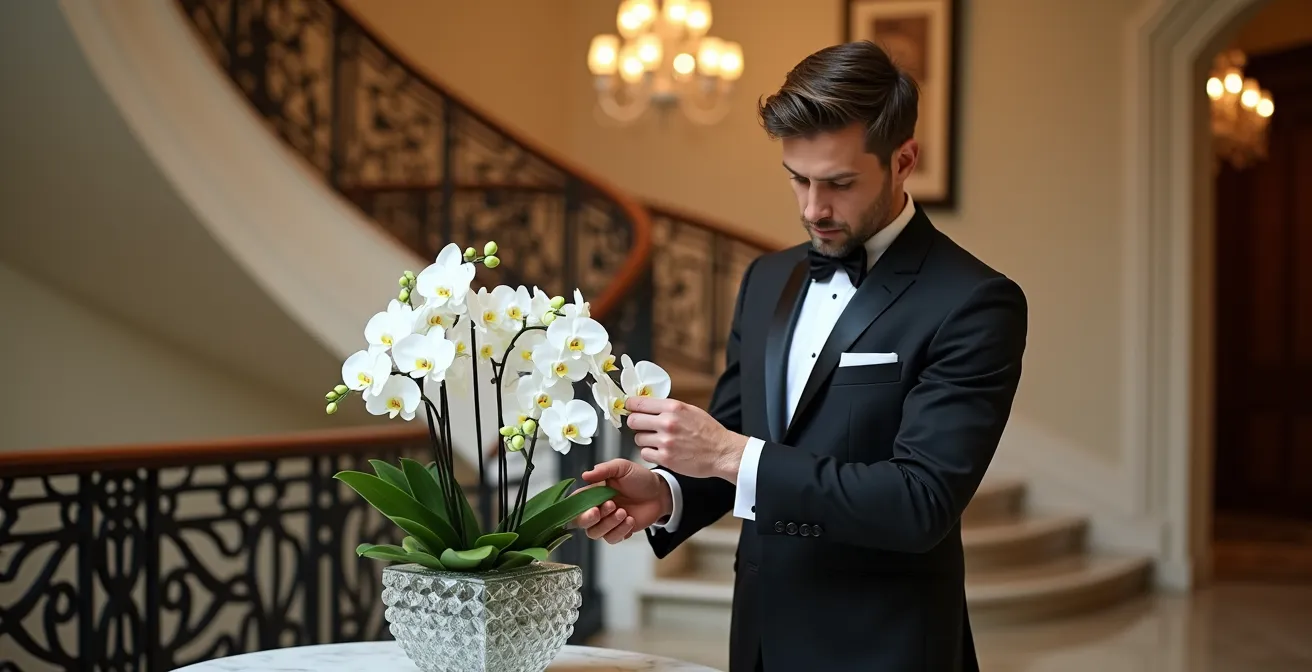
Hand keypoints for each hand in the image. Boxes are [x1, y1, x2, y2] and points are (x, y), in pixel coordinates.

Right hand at [571, 459, 672, 543]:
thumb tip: (585, 475)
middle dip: (589, 518)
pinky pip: (612, 538)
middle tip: (608, 507)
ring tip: (624, 512)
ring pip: (595, 533)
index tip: (590, 505)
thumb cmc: (640, 478)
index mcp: (593, 493)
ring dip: (608, 524)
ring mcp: (607, 522)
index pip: (575, 502)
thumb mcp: (622, 467)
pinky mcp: (619, 532)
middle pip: (581, 522)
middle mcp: (597, 508)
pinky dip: (620, 531)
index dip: (576, 507)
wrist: (660, 493)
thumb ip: (604, 470)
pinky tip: (630, 520)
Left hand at [625, 396, 747, 480]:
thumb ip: (668, 408)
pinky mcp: (665, 458)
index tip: (629, 408)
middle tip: (642, 427)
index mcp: (673, 408)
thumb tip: (647, 404)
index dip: (631, 406)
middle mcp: (667, 423)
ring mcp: (665, 442)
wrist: (722, 452)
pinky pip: (645, 454)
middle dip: (636, 424)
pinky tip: (661, 451)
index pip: (639, 403)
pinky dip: (650, 453)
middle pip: (633, 421)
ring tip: (658, 441)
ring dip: (644, 440)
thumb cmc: (709, 432)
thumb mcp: (690, 410)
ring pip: (638, 439)